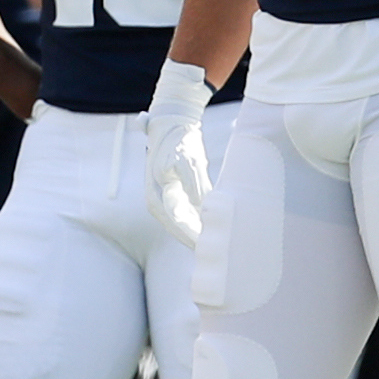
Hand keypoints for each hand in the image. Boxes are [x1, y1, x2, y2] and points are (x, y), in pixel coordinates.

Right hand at [145, 59, 212, 245]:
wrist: (173, 123)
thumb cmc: (179, 142)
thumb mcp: (188, 161)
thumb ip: (194, 185)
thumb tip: (203, 205)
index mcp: (157, 197)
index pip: (176, 224)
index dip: (192, 237)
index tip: (206, 248)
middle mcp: (161, 201)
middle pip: (181, 228)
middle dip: (198, 240)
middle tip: (219, 255)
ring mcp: (169, 196)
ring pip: (187, 222)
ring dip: (201, 233)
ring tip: (221, 247)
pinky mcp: (180, 191)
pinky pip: (192, 212)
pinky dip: (203, 221)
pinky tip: (218, 228)